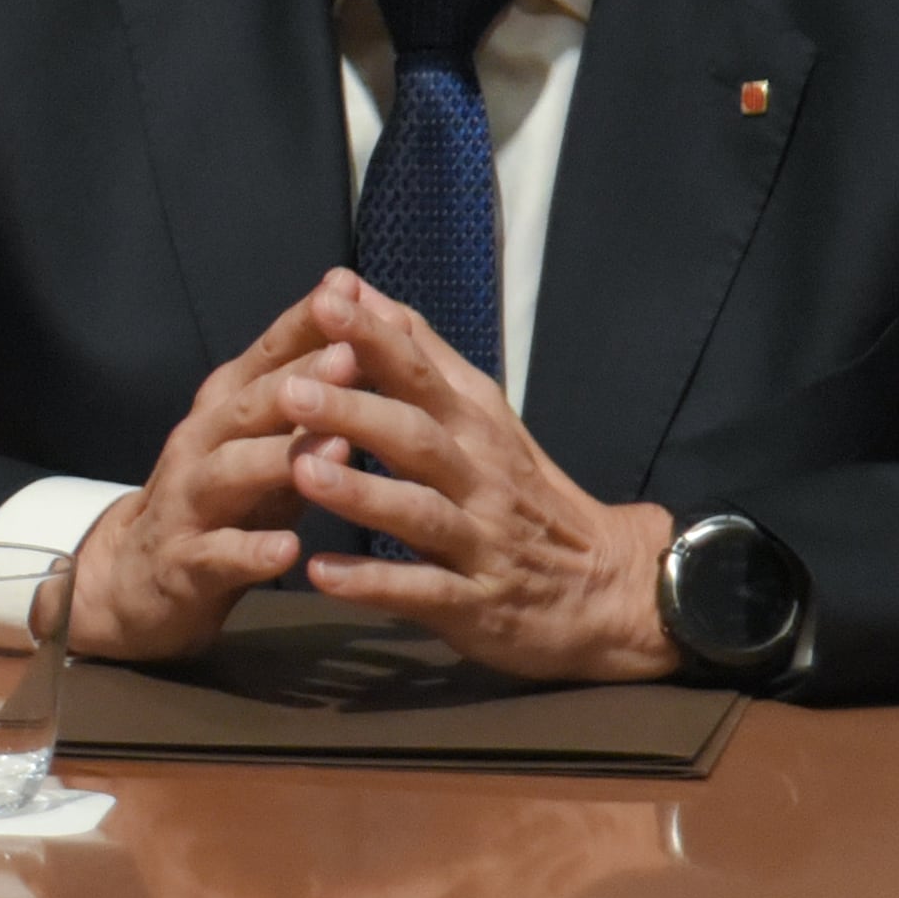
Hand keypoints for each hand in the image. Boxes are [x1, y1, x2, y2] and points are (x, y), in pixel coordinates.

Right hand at [70, 284, 351, 660]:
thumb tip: (364, 336)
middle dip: (300, 378)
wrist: (134, 577)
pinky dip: (250, 551)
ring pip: (230, 471)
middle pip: (248, 404)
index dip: (305, 323)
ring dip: (279, 457)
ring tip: (336, 448)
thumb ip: (306, 400)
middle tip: (351, 354)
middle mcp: (200, 444)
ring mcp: (187, 503)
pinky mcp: (183, 564)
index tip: (349, 288)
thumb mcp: (262, 444)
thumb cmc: (223, 502)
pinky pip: (217, 555)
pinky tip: (287, 550)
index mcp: (224, 409)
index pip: (266, 355)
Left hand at [272, 270, 676, 683]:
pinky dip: (374, 583)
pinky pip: (422, 591)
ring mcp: (480, 543)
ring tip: (302, 473)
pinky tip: (321, 572)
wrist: (608, 589)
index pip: (423, 372)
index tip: (324, 301)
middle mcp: (480, 477)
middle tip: (290, 390)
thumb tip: (361, 291)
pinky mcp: (475, 605)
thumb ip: (423, 357)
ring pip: (418, 512)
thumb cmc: (527, 494)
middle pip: (416, 436)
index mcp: (476, 427)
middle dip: (354, 411)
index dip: (375, 338)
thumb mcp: (485, 419)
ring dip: (361, 493)